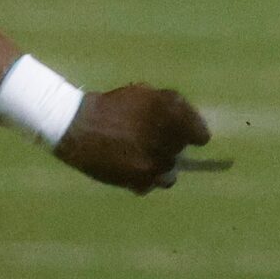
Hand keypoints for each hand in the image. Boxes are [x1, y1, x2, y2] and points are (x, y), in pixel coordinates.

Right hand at [58, 84, 212, 193]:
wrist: (78, 126)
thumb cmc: (112, 106)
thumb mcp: (144, 93)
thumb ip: (171, 106)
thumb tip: (189, 124)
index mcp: (173, 115)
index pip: (201, 136)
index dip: (192, 134)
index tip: (185, 135)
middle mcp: (169, 140)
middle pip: (182, 153)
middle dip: (170, 146)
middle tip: (150, 140)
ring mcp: (156, 163)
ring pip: (170, 172)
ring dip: (160, 166)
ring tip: (143, 158)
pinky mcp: (140, 180)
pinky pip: (153, 185)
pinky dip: (146, 179)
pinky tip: (132, 168)